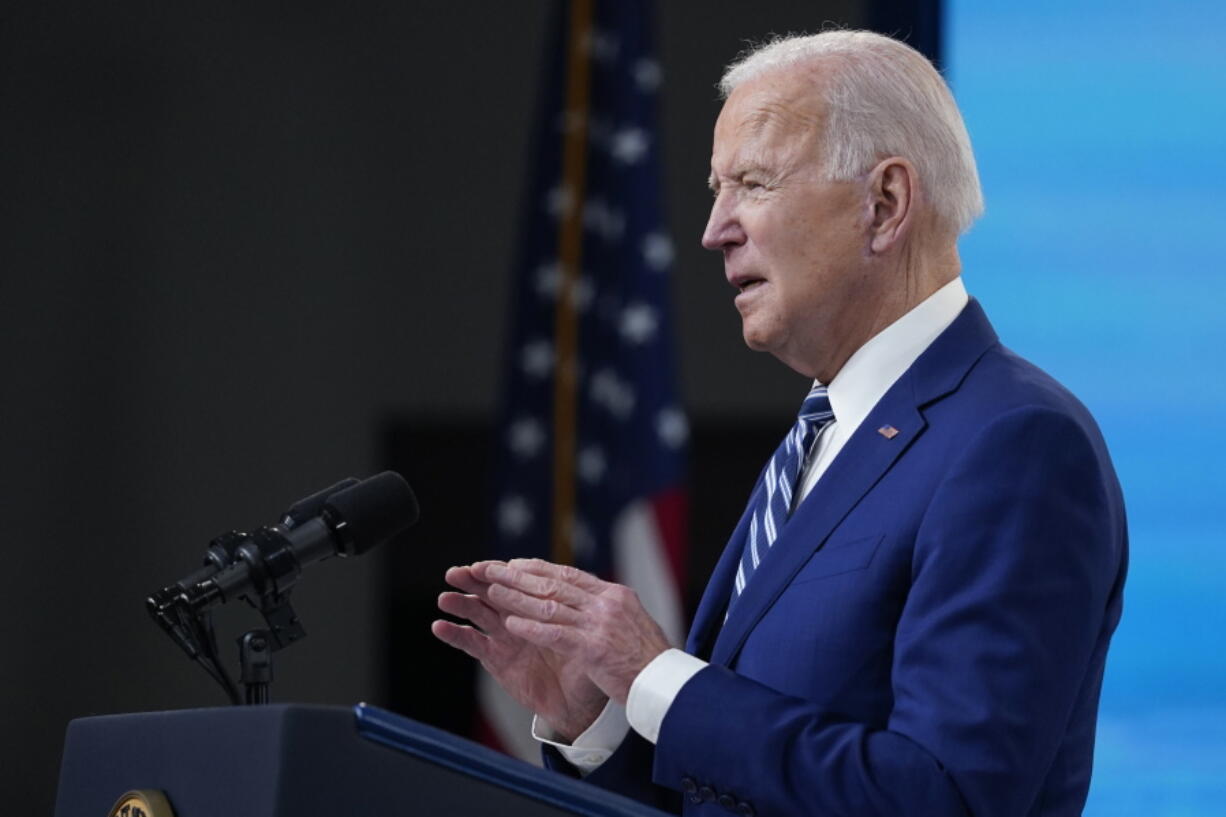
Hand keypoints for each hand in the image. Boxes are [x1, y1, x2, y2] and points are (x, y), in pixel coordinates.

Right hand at [432, 563, 608, 740]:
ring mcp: (505, 637)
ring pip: (478, 614)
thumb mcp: (584, 635)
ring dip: (460, 604)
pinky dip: (455, 635)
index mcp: (540, 606)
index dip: (499, 573)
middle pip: (492, 593)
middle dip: (473, 581)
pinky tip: (440, 626)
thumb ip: (576, 613)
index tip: (484, 565)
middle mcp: (519, 617)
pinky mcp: (495, 659)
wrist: (578, 703)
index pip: (516, 582)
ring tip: (445, 598)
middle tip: (456, 573)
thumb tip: (585, 587)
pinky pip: (473, 644)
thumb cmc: (584, 666)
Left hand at [474, 558, 670, 704]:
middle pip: (554, 585)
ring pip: (549, 606)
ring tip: (492, 591)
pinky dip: (531, 628)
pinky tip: (511, 624)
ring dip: (517, 598)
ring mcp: (600, 623)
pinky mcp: (594, 647)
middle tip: (491, 569)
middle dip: (519, 577)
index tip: (515, 564)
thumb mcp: (633, 623)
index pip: (569, 575)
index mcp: (615, 595)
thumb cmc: (649, 659)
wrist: (666, 684)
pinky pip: (555, 634)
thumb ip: (608, 610)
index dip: (538, 568)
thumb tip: (589, 600)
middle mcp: (607, 603)